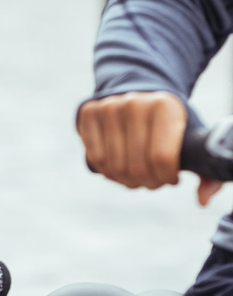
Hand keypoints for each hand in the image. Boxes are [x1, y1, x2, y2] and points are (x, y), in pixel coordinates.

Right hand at [77, 91, 222, 205]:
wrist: (139, 94)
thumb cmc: (168, 125)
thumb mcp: (191, 139)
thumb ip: (206, 171)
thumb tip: (203, 200)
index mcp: (165, 105)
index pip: (161, 158)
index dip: (164, 178)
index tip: (170, 179)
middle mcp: (135, 103)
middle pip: (135, 166)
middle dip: (146, 182)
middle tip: (153, 180)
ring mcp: (108, 107)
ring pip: (113, 166)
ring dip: (126, 180)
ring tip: (136, 176)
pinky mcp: (89, 113)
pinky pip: (95, 159)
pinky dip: (108, 171)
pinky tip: (119, 166)